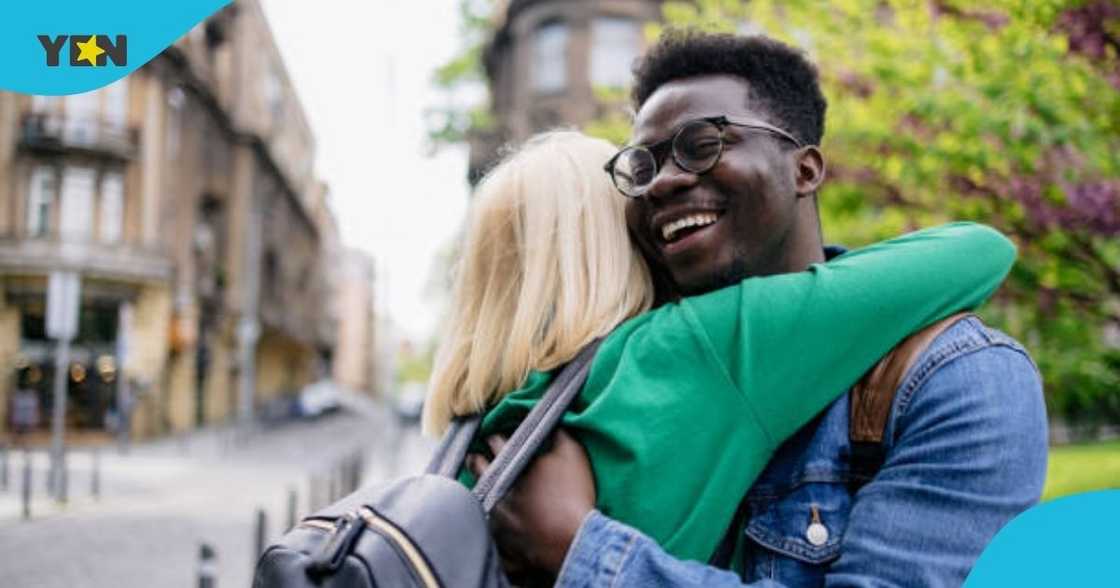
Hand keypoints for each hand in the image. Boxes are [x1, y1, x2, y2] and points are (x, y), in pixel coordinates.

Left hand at [468, 429, 596, 575]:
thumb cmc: (573, 494)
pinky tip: (495, 529)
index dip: (495, 435)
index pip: (495, 441)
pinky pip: (492, 538)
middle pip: (478, 469)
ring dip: (482, 495)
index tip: (494, 434)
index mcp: (511, 464)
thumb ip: (559, 434)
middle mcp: (497, 490)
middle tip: (474, 457)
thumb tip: (551, 424)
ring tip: (486, 492)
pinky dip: (493, 533)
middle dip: (476, 460)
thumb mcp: (572, 453)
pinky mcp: (503, 545)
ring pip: (479, 503)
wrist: (574, 541)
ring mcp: (498, 520)